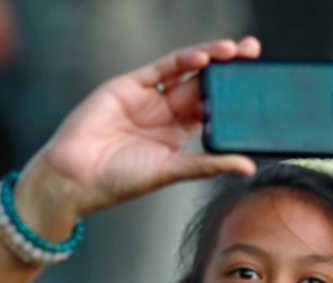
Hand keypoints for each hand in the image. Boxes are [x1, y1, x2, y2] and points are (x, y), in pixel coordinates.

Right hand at [13, 36, 261, 235]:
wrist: (74, 177)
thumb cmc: (117, 181)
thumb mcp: (170, 172)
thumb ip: (207, 165)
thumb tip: (248, 166)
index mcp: (177, 134)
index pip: (212, 108)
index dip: (233, 96)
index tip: (258, 85)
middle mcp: (164, 113)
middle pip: (203, 84)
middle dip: (228, 68)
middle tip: (254, 54)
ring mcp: (147, 97)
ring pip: (185, 70)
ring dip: (210, 58)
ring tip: (235, 51)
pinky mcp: (129, 85)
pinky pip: (161, 68)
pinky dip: (182, 60)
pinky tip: (203, 57)